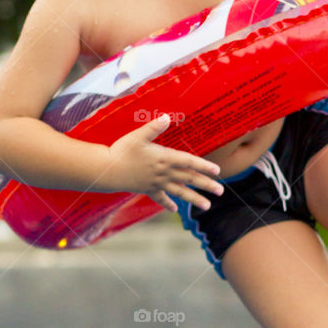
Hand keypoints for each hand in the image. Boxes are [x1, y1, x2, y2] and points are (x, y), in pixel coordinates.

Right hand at [107, 114, 224, 212]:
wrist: (106, 170)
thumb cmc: (122, 150)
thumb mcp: (138, 136)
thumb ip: (153, 127)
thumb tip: (166, 117)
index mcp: (164, 158)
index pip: (189, 162)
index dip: (204, 166)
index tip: (218, 171)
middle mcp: (163, 173)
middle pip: (189, 179)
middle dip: (206, 185)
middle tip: (221, 191)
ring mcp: (156, 183)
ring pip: (179, 192)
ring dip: (194, 199)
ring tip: (207, 205)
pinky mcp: (147, 189)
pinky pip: (160, 198)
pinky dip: (168, 204)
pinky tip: (175, 210)